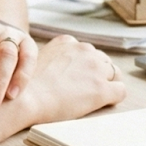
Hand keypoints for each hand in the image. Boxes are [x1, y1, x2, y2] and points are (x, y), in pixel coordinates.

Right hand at [10, 35, 125, 126]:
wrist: (25, 100)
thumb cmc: (26, 86)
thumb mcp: (37, 60)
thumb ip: (54, 58)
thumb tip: (62, 69)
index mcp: (68, 42)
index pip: (87, 51)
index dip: (84, 66)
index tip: (77, 78)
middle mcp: (84, 50)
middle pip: (102, 61)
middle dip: (97, 74)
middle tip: (85, 90)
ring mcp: (95, 69)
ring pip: (115, 73)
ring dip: (107, 84)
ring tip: (92, 97)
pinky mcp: (102, 89)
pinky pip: (120, 91)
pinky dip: (114, 97)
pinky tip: (102, 104)